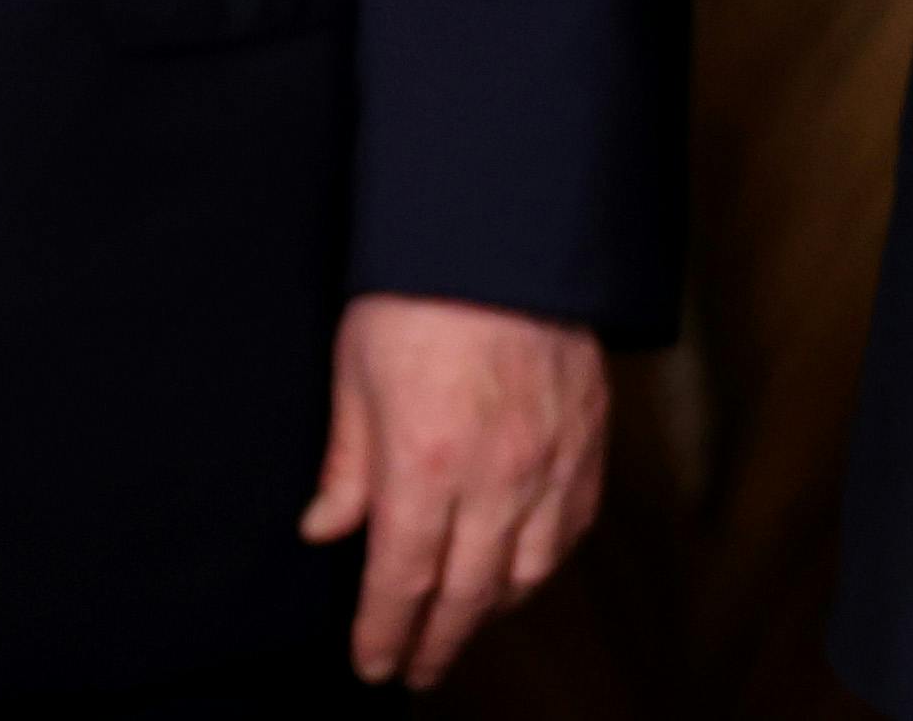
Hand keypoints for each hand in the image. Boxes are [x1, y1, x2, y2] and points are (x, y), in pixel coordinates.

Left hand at [298, 293, 607, 687]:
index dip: (385, 631)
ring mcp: (549, 470)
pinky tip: (517, 577)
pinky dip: (540, 569)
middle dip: (435, 642)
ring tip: (457, 628)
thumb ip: (346, 464)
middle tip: (413, 669)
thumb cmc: (412, 298)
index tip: (372, 664)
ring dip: (489, 612)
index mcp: (423, 465)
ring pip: (525, 575)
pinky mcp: (587, 452)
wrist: (498, 242)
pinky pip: (569, 535)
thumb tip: (325, 529)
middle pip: (466, 594)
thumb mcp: (351, 375)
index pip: (402, 578)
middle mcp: (494, 481)